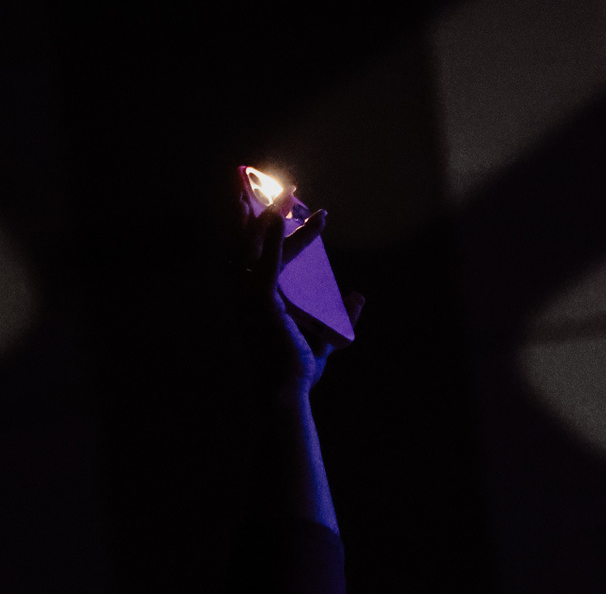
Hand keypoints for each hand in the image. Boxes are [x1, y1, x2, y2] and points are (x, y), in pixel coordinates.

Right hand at [242, 203, 365, 398]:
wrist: (285, 393)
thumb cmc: (297, 372)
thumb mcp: (325, 338)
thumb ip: (340, 315)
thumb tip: (357, 295)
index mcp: (257, 301)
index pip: (265, 257)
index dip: (282, 233)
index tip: (304, 213)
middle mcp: (248, 294)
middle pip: (253, 242)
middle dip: (267, 212)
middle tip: (287, 189)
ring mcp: (251, 296)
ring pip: (259, 245)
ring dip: (273, 214)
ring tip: (290, 191)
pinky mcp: (261, 301)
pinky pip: (268, 261)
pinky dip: (273, 237)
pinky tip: (281, 214)